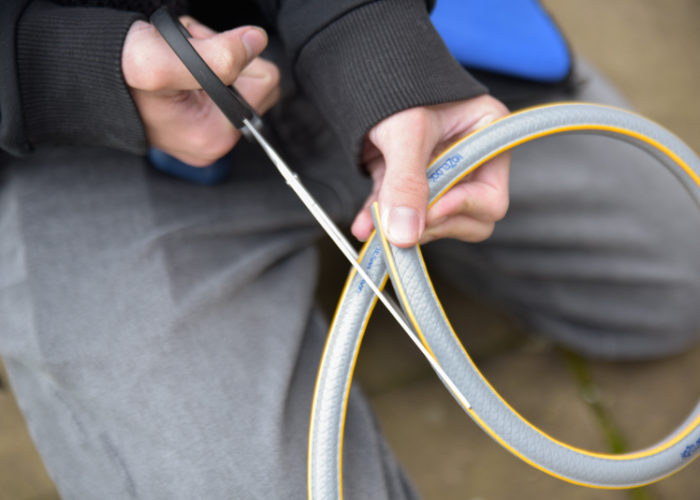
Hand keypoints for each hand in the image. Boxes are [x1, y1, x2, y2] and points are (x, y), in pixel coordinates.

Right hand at [121, 17, 279, 165]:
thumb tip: (256, 41)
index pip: (266, 81)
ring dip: (211, 55)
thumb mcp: (160, 62)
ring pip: (240, 76)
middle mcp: (216, 139)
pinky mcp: (200, 118)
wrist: (86, 77)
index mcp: (215, 136)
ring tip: (177, 58)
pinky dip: (201, 62)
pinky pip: (223, 81)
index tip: (198, 55)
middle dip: (224, 57)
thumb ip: (216, 56)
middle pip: (257, 80)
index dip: (233, 57)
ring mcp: (208, 130)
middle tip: (187, 55)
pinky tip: (177, 64)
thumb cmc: (116, 74)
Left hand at [351, 95, 510, 246]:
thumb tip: (404, 235)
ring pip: (432, 219)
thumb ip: (407, 184)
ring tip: (375, 226)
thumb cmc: (397, 83)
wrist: (363, 67)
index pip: (491, 199)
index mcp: (487, 137)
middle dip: (432, 224)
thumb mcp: (407, 133)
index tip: (427, 214)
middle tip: (402, 225)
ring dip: (402, 225)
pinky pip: (402, 208)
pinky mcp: (409, 176)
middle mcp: (470, 157)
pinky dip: (383, 217)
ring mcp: (440, 169)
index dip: (461, 211)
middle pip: (468, 217)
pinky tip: (364, 224)